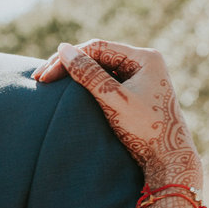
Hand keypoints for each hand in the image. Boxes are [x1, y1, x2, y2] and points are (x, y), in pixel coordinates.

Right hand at [34, 40, 199, 190]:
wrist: (168, 159)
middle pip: (97, 56)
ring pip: (99, 69)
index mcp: (144, 58)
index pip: (97, 48)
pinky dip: (85, 86)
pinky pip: (104, 82)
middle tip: (40, 78)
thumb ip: (89, 74)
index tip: (45, 76)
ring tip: (48, 83)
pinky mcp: (133, 93)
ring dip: (74, 75)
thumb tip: (63, 49)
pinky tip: (68, 91)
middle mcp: (143, 63)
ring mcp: (138, 78)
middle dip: (68, 65)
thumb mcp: (114, 100)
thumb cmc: (144, 130)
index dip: (68, 59)